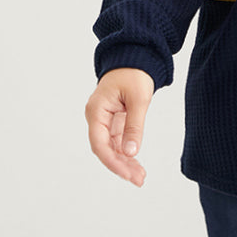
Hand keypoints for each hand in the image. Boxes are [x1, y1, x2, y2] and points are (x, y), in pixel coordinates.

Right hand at [85, 68, 154, 185]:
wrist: (136, 56)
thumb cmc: (135, 73)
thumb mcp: (138, 99)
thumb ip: (134, 126)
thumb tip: (130, 152)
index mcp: (97, 110)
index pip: (100, 143)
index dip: (113, 162)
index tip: (127, 174)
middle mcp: (97, 116)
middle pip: (105, 148)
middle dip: (121, 165)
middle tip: (139, 180)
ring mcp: (104, 119)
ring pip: (111, 146)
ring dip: (125, 161)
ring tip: (140, 176)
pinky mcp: (113, 119)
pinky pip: (117, 140)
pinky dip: (127, 151)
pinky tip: (136, 163)